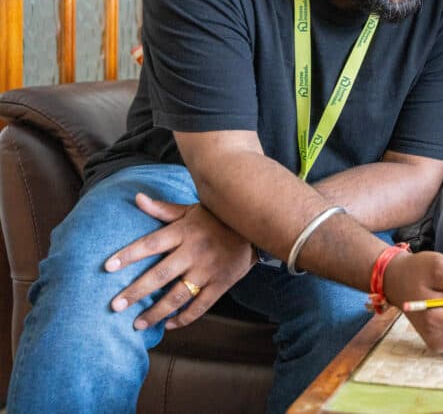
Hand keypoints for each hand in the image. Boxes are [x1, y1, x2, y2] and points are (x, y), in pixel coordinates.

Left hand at [105, 194, 255, 330]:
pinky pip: (201, 305)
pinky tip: (168, 324)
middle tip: (115, 306)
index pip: (151, 244)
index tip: (107, 267)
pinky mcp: (222, 283)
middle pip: (161, 274)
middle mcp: (194, 252)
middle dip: (136, 291)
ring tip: (137, 323)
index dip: (129, 254)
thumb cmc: (215, 219)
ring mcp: (209, 270)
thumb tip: (137, 198)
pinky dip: (184, 317)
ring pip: (179, 295)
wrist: (254, 225)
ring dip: (156, 311)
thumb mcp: (190, 211)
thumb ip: (163, 210)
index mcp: (184, 232)